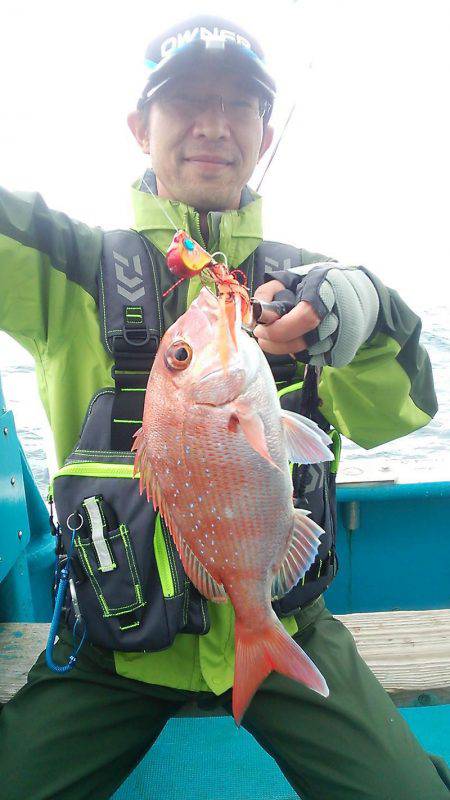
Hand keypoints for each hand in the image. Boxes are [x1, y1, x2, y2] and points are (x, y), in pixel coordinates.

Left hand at [252, 264, 379, 367]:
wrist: (362, 297)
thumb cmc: (323, 284)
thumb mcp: (296, 276)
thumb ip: (272, 290)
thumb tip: (256, 309)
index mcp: (327, 294)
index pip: (304, 318)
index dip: (279, 328)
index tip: (261, 328)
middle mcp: (337, 319)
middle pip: (301, 342)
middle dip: (274, 342)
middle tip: (261, 335)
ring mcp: (340, 339)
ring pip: (303, 353)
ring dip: (283, 348)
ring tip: (275, 336)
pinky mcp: (340, 354)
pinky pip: (311, 358)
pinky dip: (297, 351)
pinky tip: (295, 339)